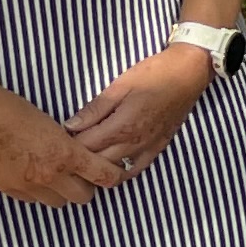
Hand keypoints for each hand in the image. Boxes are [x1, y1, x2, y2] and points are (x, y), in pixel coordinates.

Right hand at [0, 81, 128, 207]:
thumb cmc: (14, 109)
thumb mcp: (52, 125)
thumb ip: (68, 146)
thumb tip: (79, 156)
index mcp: (65, 154)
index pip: (103, 176)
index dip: (113, 176)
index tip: (113, 173)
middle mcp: (49, 175)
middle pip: (83, 197)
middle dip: (86, 187)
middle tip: (81, 175)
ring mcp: (26, 185)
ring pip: (56, 202)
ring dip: (60, 192)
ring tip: (54, 176)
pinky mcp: (6, 188)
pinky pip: (30, 200)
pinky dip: (35, 192)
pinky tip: (30, 175)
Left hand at [61, 43, 215, 178]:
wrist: (189, 74)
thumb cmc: (154, 74)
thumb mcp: (119, 85)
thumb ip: (95, 109)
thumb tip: (70, 125)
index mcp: (122, 126)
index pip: (85, 145)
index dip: (68, 144)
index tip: (57, 138)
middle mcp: (134, 143)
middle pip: (98, 161)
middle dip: (79, 158)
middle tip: (65, 150)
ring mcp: (147, 148)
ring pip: (115, 169)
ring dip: (98, 168)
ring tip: (84, 160)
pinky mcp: (158, 147)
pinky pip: (137, 169)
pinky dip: (122, 172)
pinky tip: (112, 168)